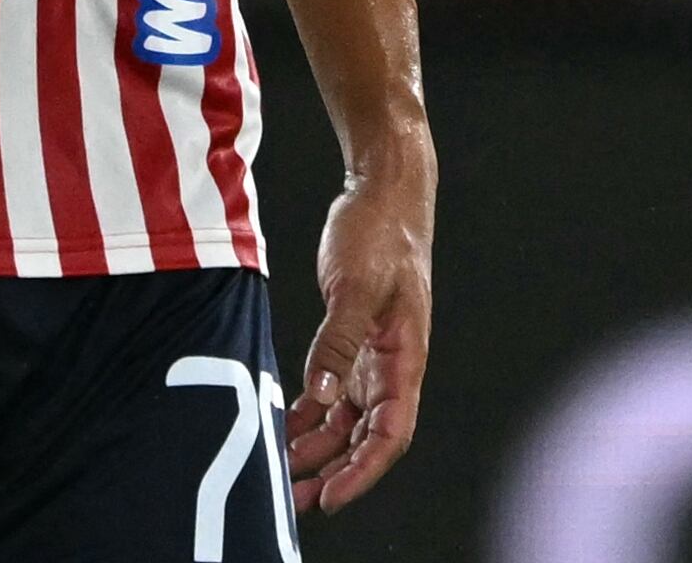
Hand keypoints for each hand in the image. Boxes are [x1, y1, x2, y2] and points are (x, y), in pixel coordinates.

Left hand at [286, 156, 433, 513]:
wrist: (383, 191)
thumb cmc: (380, 233)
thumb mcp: (355, 287)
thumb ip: (337, 342)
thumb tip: (320, 396)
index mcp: (406, 357)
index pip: (391, 433)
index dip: (363, 470)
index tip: (332, 495)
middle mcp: (394, 364)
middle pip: (369, 435)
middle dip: (337, 470)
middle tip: (299, 500)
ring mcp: (375, 353)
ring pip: (349, 417)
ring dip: (320, 446)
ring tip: (285, 472)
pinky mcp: (354, 338)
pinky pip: (336, 390)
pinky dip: (312, 411)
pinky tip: (286, 424)